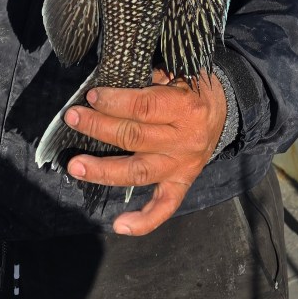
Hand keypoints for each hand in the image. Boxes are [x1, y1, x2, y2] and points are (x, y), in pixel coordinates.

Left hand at [65, 69, 226, 235]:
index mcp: (186, 109)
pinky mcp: (182, 183)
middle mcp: (184, 141)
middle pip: (135, 138)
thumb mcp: (179, 73)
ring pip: (139, 172)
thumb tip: (111, 83)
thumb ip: (150, 79)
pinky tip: (120, 225)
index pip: (144, 107)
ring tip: (76, 166)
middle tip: (73, 118)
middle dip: (99, 127)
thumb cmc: (194, 88)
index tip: (92, 96)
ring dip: (104, 170)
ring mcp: (182, 166)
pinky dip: (144, 221)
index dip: (115, 102)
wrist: (224, 111)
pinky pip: (164, 206)